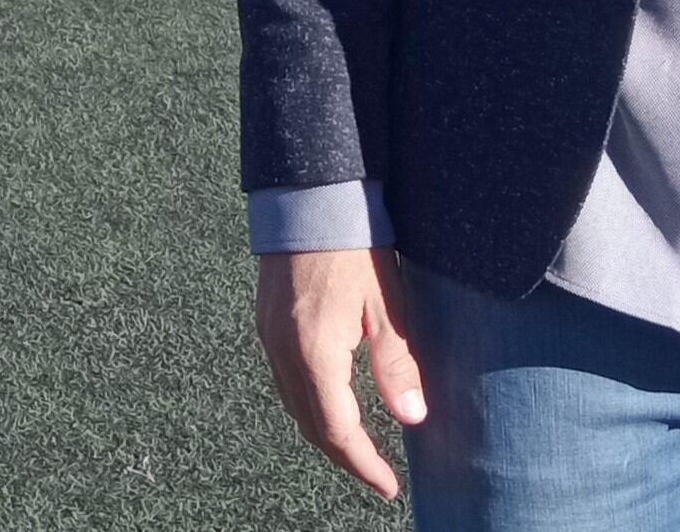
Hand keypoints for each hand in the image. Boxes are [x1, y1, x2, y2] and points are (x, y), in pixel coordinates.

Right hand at [255, 250, 425, 501]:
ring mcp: (269, 336)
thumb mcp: (385, 302)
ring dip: (324, 432)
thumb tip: (413, 418)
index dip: (363, 463)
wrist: (308, 193)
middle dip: (344, 456)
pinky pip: (284, 381)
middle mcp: (283, 351)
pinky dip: (307, 404)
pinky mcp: (266, 322)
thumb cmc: (352, 242)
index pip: (337, 430)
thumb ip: (396, 363)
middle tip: (376, 474)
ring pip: (294, 405)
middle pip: (311, 425)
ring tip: (357, 447)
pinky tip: (328, 403)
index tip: (388, 486)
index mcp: (314, 352)